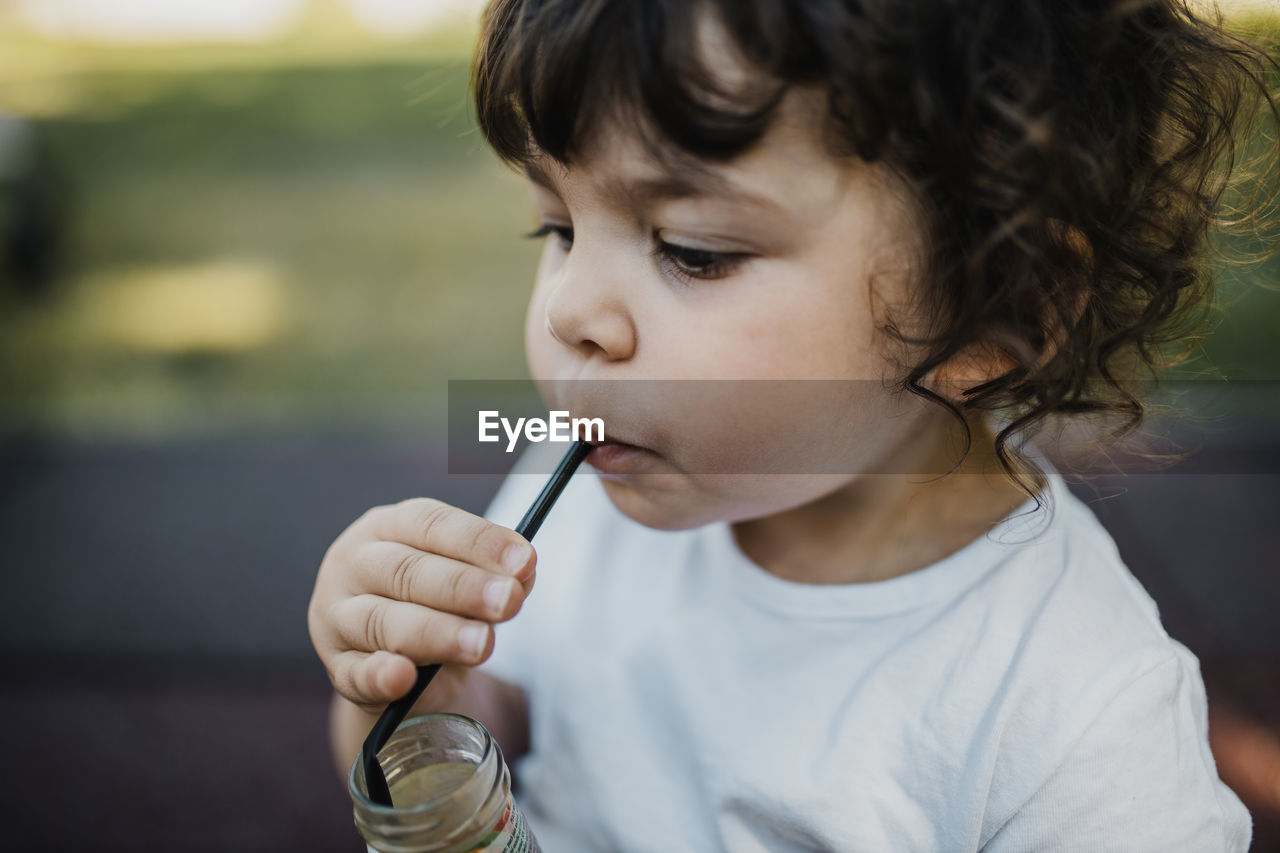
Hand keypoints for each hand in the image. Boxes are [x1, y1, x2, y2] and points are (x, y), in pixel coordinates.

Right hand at [308, 498, 535, 714]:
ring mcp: (337, 616)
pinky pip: (355, 673)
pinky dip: (379, 675)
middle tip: (509, 601)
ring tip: (482, 644)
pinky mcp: (336, 667)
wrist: (398, 660)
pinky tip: (402, 677)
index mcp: (388, 526)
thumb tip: (524, 574)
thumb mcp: (466, 581)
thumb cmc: (436, 603)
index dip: (479, 541)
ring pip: (383, 620)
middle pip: (407, 570)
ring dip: (437, 632)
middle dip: (464, 587)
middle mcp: (354, 563)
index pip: (431, 524)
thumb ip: (495, 576)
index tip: (524, 561)